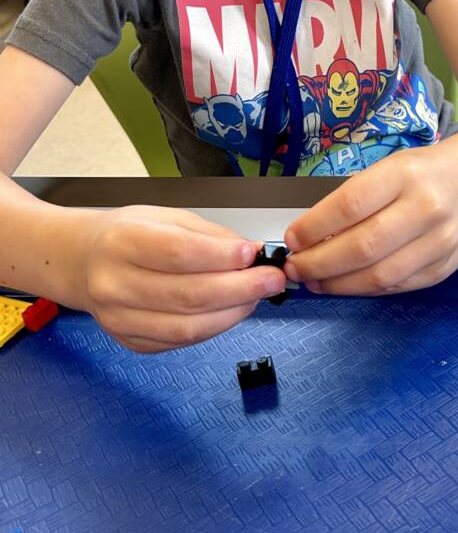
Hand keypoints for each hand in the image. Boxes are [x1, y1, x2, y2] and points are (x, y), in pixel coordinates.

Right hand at [71, 205, 284, 352]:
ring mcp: (119, 320)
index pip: (179, 253)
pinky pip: (181, 341)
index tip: (253, 254)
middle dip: (241, 289)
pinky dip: (214, 328)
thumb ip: (208, 236)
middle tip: (272, 279)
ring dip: (233, 313)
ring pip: (187, 327)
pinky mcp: (130, 342)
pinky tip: (231, 310)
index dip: (221, 257)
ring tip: (258, 296)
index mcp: (123, 242)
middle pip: (188, 295)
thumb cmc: (128, 234)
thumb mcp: (165, 216)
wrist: (83, 261)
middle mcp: (115, 284)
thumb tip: (250, 252)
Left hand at [283, 137, 457, 295]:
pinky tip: (346, 284)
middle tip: (294, 268)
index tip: (291, 239)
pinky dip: (365, 289)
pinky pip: (397, 287)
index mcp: (405, 175)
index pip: (350, 205)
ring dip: (338, 284)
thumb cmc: (425, 171)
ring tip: (314, 281)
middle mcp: (426, 208)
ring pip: (379, 275)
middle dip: (319, 263)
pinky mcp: (446, 268)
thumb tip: (308, 238)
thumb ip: (355, 200)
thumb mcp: (390, 168)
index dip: (314, 227)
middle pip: (362, 247)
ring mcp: (440, 242)